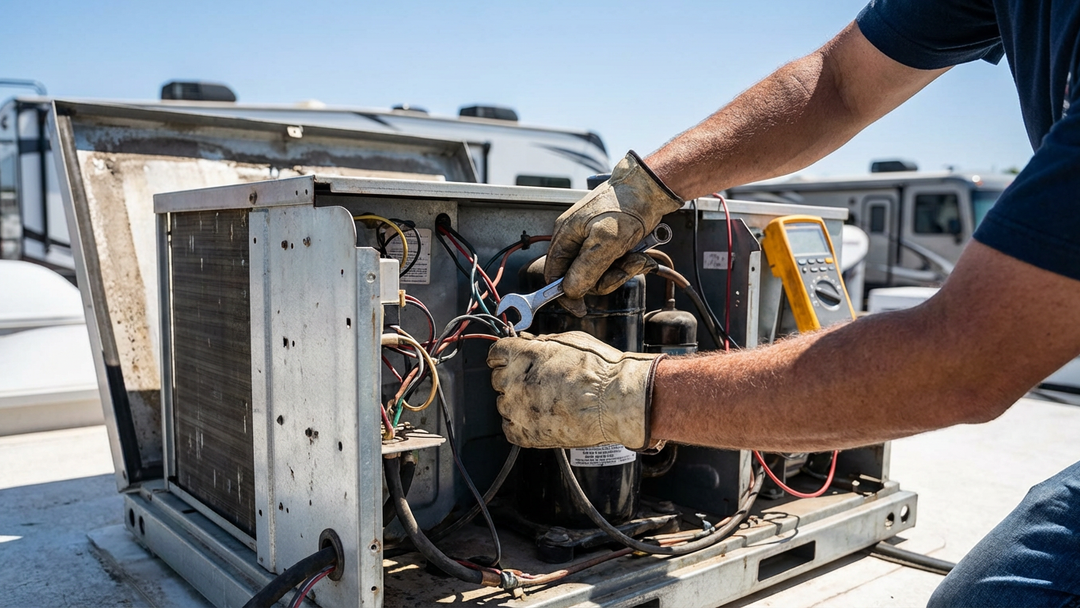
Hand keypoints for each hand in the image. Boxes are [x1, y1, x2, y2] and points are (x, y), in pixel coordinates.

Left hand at [487, 331, 664, 449]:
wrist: (618, 401)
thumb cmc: (600, 370)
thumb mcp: (570, 340)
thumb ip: (543, 342)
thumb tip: (529, 342)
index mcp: (523, 355)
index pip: (496, 352)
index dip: (506, 356)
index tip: (512, 360)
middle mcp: (515, 381)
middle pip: (498, 379)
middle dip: (514, 378)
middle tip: (539, 382)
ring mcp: (518, 409)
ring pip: (504, 404)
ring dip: (518, 402)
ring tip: (546, 401)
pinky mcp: (526, 434)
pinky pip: (510, 428)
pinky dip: (521, 425)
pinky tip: (541, 418)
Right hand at [545, 151, 682, 316]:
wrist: (651, 189)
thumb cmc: (625, 204)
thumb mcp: (605, 240)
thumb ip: (586, 267)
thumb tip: (570, 291)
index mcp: (566, 236)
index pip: (554, 274)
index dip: (564, 294)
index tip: (579, 309)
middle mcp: (577, 240)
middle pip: (581, 278)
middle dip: (605, 278)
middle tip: (624, 268)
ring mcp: (594, 242)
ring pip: (600, 274)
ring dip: (621, 271)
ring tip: (635, 258)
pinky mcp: (611, 243)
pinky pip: (614, 265)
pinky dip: (628, 264)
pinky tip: (639, 255)